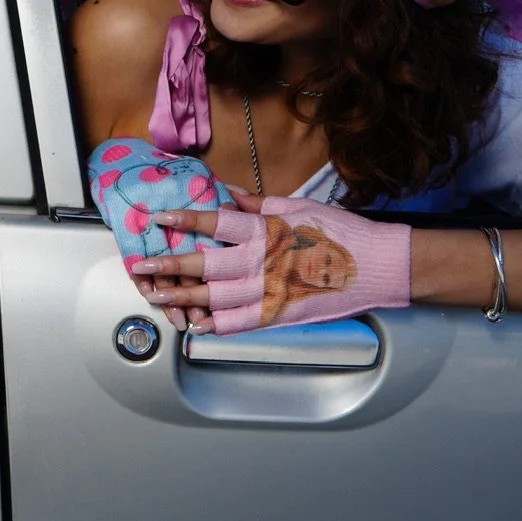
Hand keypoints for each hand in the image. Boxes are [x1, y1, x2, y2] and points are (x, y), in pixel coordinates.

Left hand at [127, 195, 412, 334]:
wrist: (379, 267)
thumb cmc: (342, 233)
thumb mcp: (299, 207)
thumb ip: (258, 204)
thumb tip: (228, 194)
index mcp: (267, 232)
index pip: (217, 224)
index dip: (185, 221)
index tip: (160, 219)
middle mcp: (265, 263)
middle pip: (207, 266)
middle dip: (170, 266)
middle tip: (141, 266)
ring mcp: (272, 293)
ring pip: (216, 299)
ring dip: (183, 298)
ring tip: (156, 296)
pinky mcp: (282, 315)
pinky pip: (242, 324)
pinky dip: (215, 325)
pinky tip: (195, 324)